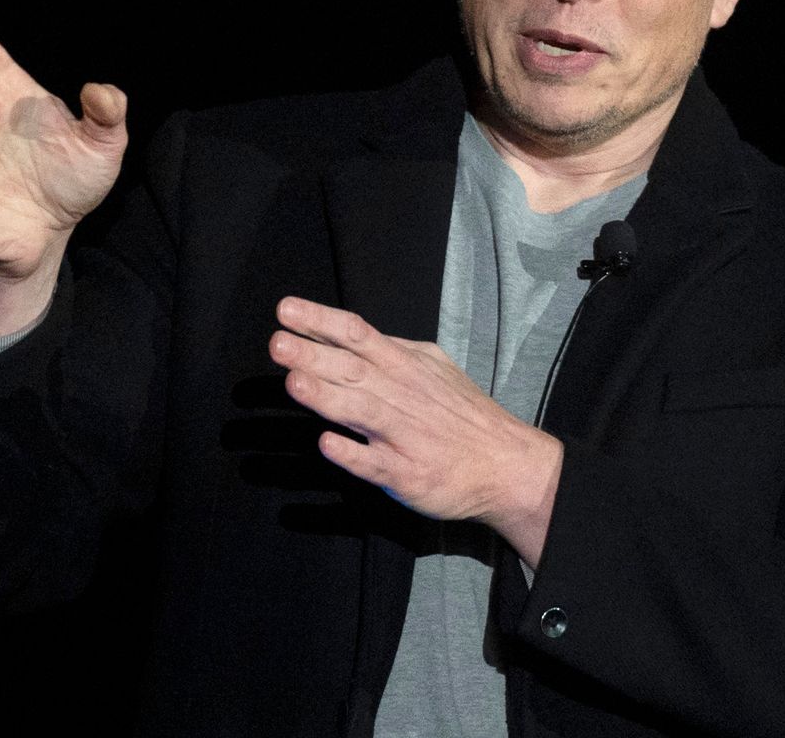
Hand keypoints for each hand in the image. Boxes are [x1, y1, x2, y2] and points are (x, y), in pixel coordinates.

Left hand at [271, 297, 562, 565]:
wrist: (507, 465)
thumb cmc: (462, 414)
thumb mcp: (433, 367)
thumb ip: (391, 352)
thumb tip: (344, 333)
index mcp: (404, 365)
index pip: (357, 334)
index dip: (320, 320)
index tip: (285, 311)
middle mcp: (401, 395)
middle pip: (351, 369)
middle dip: (312, 355)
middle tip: (277, 343)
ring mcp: (403, 435)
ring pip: (360, 410)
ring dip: (326, 397)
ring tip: (294, 382)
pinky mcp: (407, 474)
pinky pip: (375, 463)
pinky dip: (352, 453)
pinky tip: (328, 444)